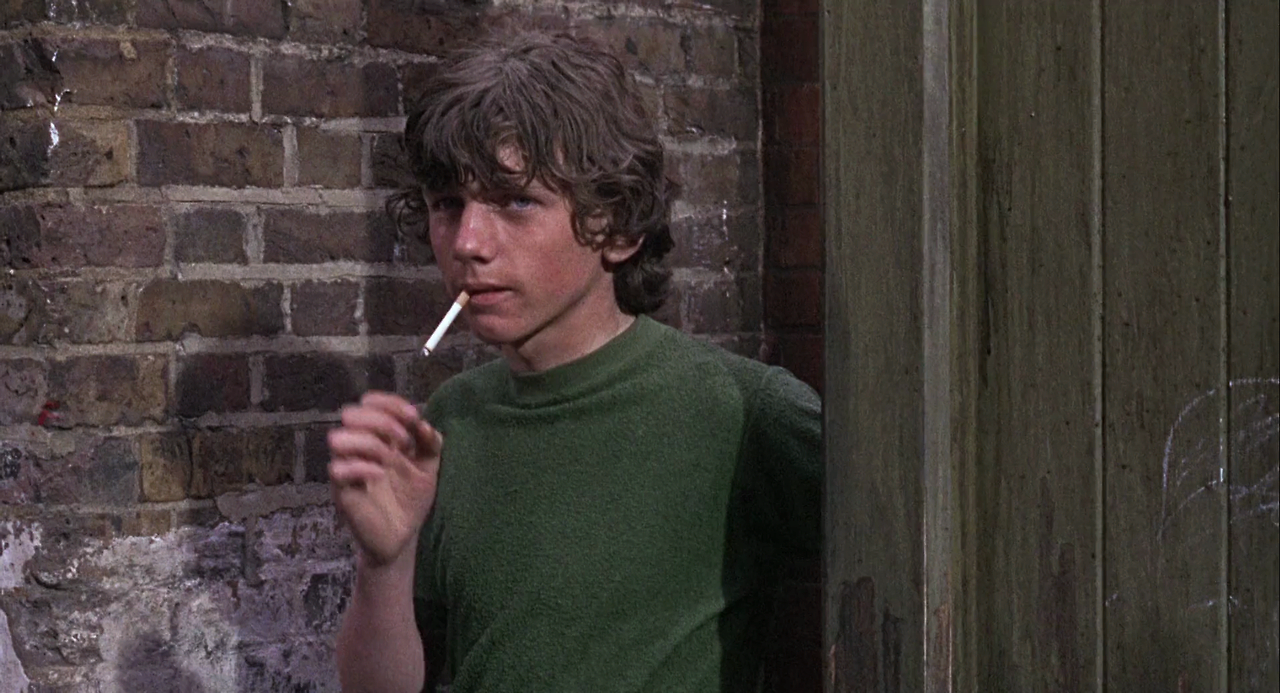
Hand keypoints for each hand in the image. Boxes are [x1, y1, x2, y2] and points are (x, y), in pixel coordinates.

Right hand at [328, 391, 441, 567]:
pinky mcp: (342, 492)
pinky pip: (337, 470)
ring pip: (337, 438)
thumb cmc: (410, 499)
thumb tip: (423, 424)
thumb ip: (431, 442)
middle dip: (381, 421)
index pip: (371, 403)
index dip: (390, 403)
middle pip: (351, 413)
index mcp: (378, 436)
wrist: (403, 536)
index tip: (414, 417)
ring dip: (369, 442)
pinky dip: (361, 467)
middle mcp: (359, 447)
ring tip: (390, 459)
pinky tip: (380, 475)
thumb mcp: (429, 467)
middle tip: (404, 442)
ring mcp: (348, 468)